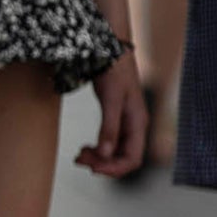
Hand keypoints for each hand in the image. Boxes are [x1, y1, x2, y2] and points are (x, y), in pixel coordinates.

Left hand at [76, 51, 148, 176]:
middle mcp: (135, 125)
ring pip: (115, 151)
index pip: (132, 159)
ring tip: (79, 155)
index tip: (92, 168)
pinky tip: (85, 148)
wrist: (111, 46)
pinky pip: (110, 141)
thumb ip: (109, 127)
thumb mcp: (111, 98)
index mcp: (138, 123)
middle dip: (103, 164)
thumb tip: (104, 155)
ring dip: (98, 158)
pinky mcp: (116, 117)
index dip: (113, 169)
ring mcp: (126, 122)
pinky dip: (98, 148)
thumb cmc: (113, 69)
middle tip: (79, 160)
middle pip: (123, 158)